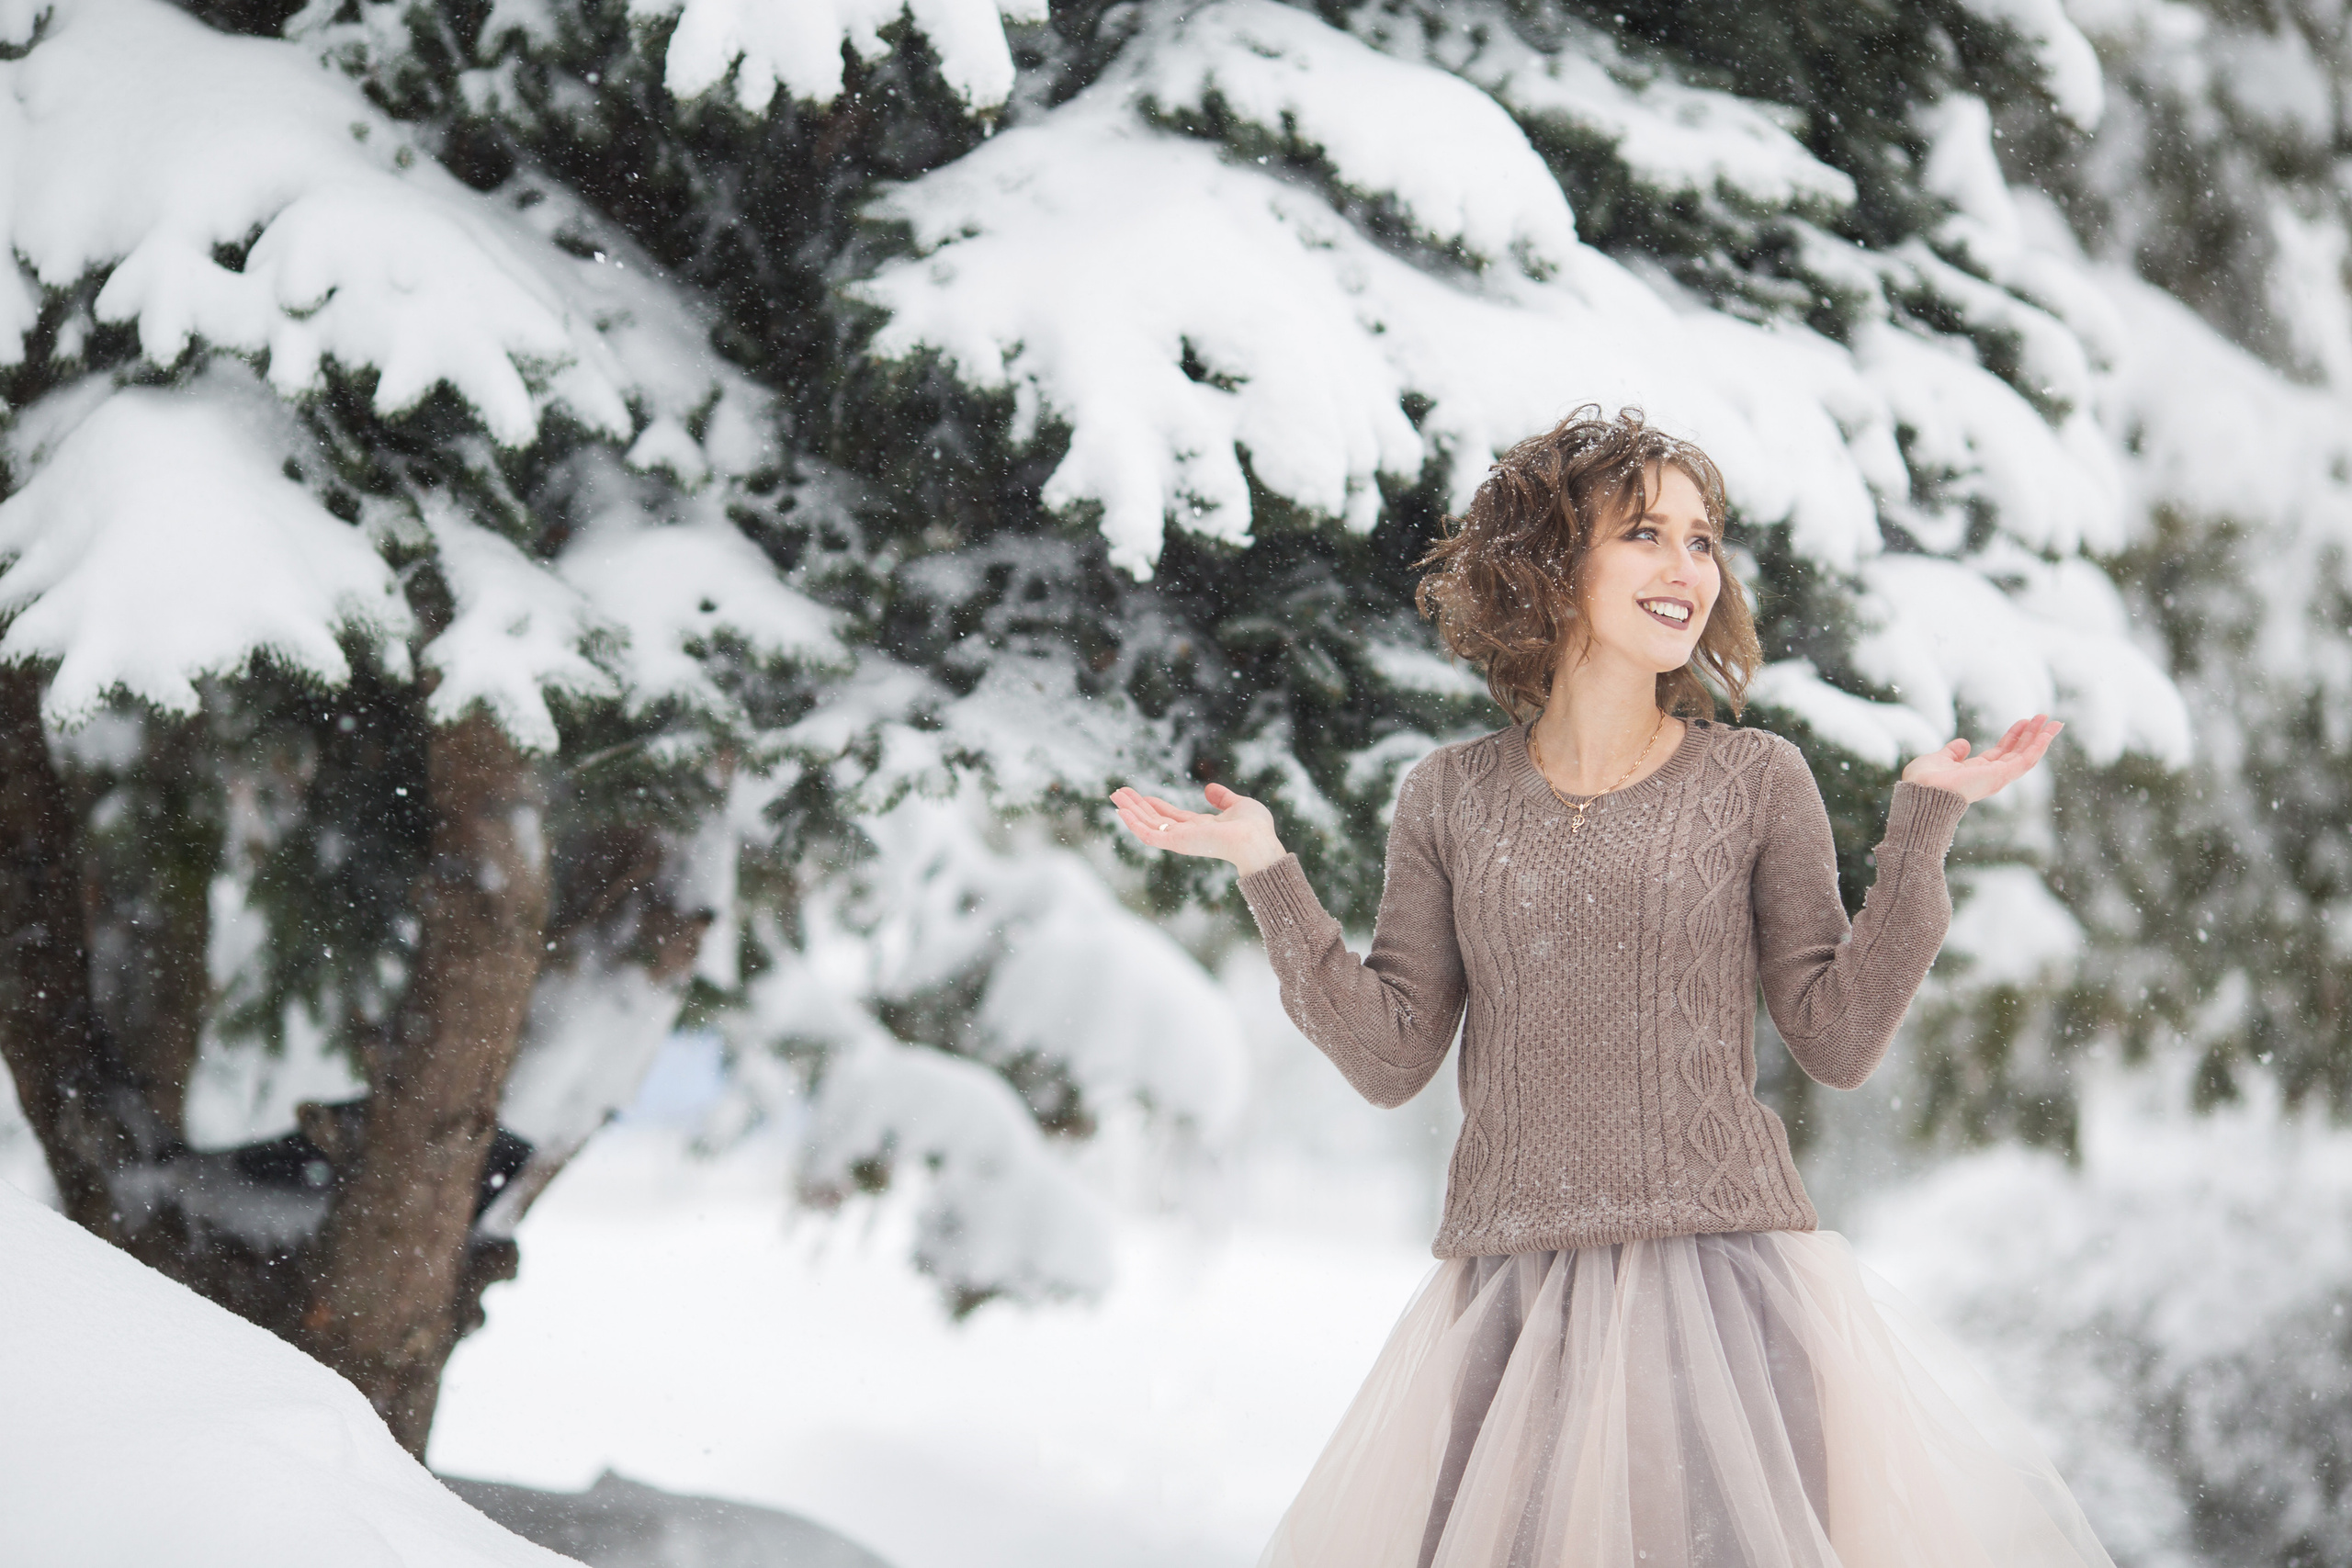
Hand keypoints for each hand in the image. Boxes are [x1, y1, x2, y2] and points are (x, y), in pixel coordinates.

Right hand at [1110, 782, 1287, 874]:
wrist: (1255, 840)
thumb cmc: (1255, 827)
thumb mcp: (1239, 805)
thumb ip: (1223, 798)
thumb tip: (1209, 789)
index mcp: (1202, 827)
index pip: (1172, 817)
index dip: (1155, 805)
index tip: (1141, 795)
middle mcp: (1187, 835)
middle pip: (1155, 820)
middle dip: (1136, 806)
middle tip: (1118, 793)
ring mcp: (1180, 840)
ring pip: (1148, 825)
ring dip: (1130, 811)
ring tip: (1114, 795)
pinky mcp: (1175, 843)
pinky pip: (1148, 835)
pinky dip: (1133, 824)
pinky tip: (1121, 811)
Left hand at [1900, 715, 2063, 803]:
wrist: (1922, 792)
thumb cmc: (1924, 781)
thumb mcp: (1938, 759)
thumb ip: (1952, 753)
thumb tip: (1964, 744)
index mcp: (1976, 772)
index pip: (2001, 752)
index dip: (2014, 736)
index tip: (2024, 721)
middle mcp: (1989, 776)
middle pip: (2017, 753)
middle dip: (2032, 735)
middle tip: (2046, 718)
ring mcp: (1997, 777)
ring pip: (2026, 757)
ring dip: (2041, 739)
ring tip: (2054, 722)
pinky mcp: (2001, 776)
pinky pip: (2025, 761)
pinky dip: (2038, 747)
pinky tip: (2047, 734)